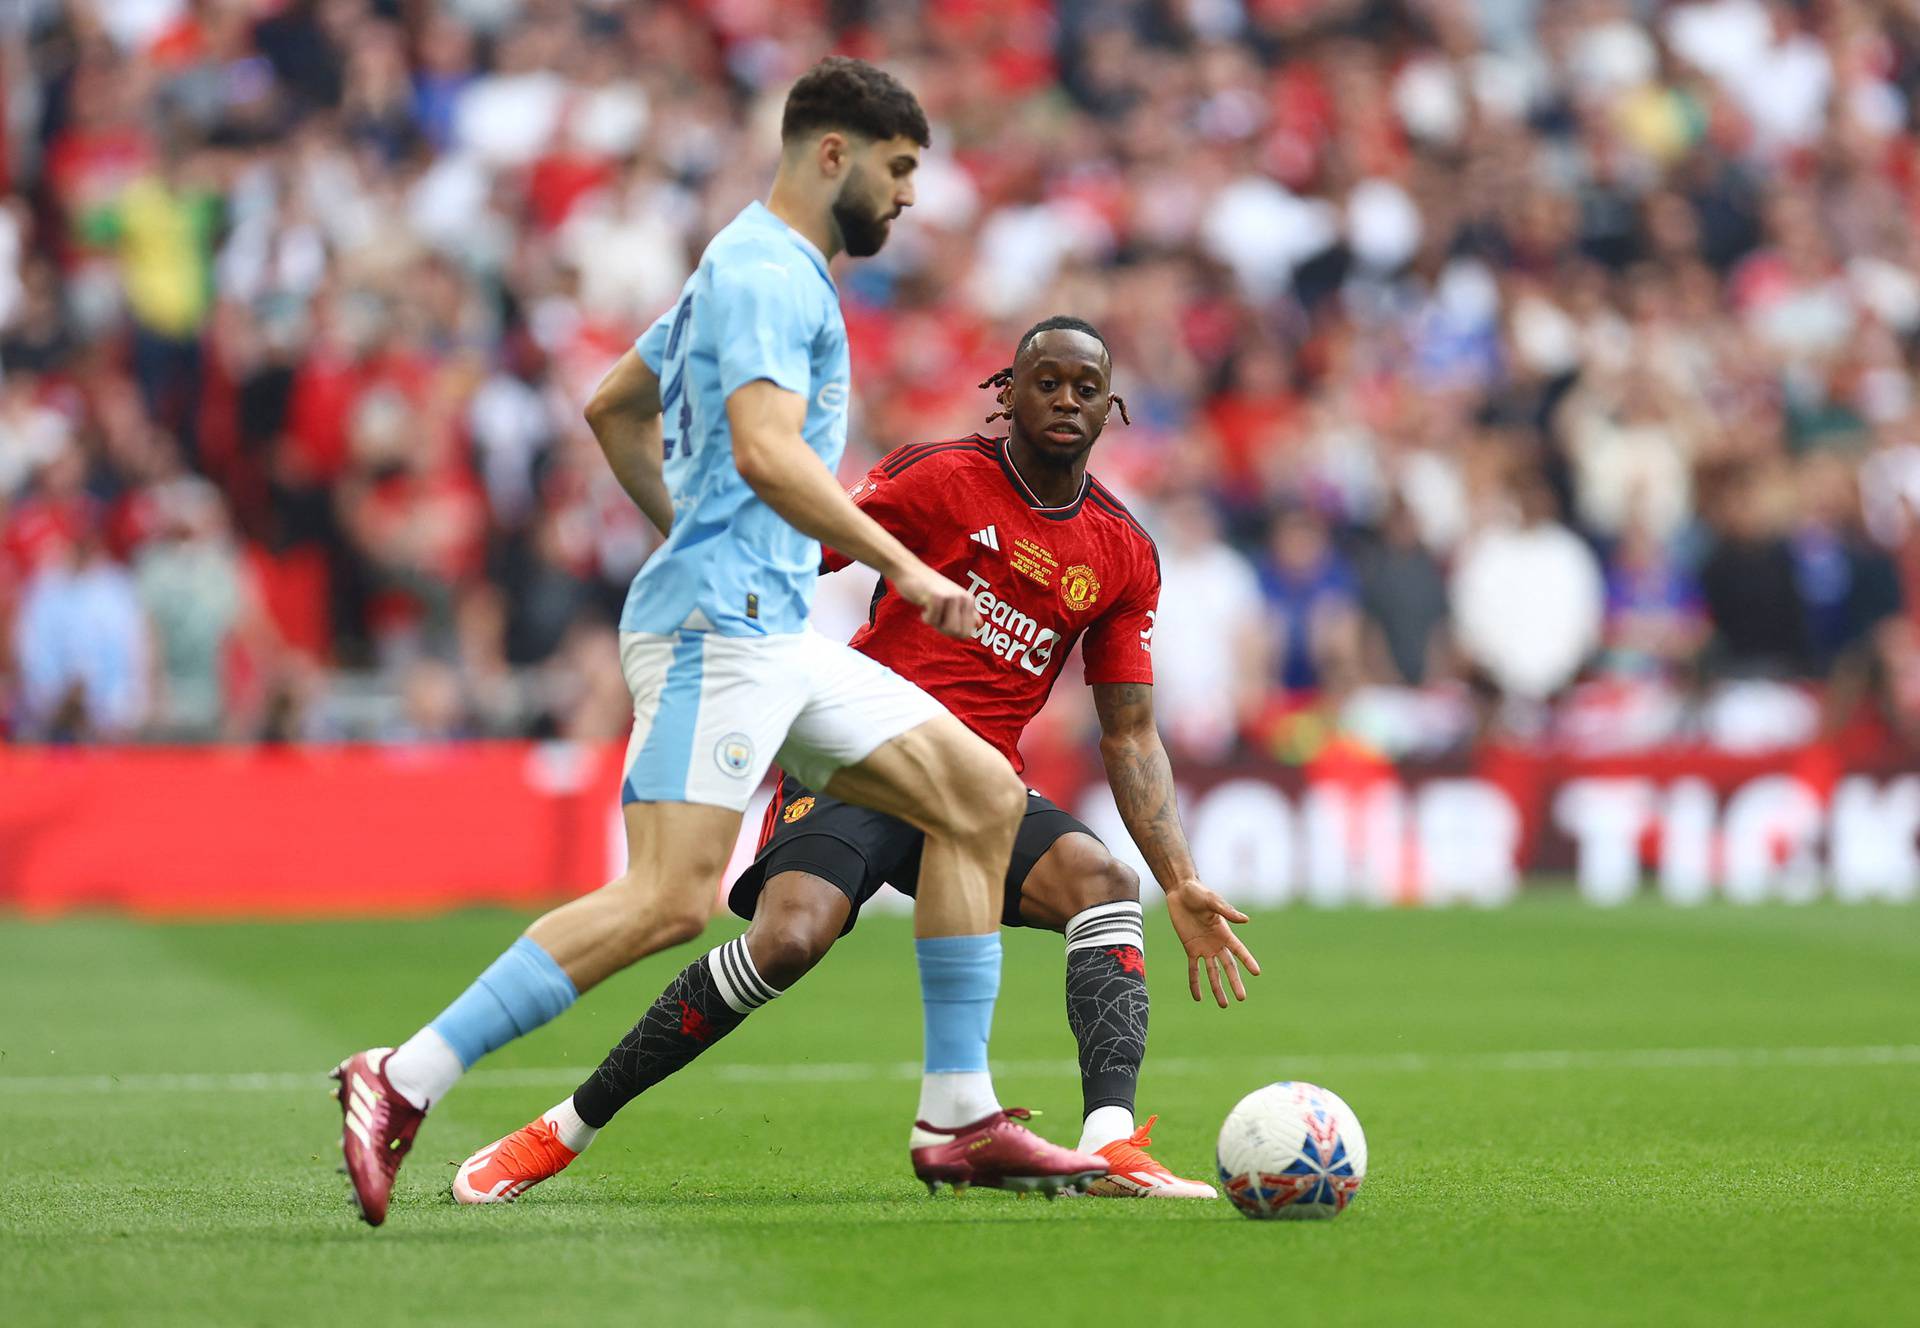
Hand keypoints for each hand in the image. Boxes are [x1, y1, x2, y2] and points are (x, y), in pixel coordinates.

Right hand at [893, 563, 980, 640]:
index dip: (951, 632)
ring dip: (935, 623)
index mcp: (969, 600)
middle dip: (943, 629)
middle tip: (935, 614)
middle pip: (958, 633)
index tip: (943, 618)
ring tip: (931, 609)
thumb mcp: (952, 600)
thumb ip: (967, 612)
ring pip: (949, 629)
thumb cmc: (930, 589)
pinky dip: (925, 617)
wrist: (910, 571)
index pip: (966, 633)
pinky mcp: (937, 597)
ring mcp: (952, 597)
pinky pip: (933, 621)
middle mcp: (964, 598)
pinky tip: (924, 603)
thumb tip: (980, 625)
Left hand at [1165, 879, 1259, 1007]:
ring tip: (1224, 1005)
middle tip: (1242, 998)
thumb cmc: (1199, 892)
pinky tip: (1198, 997)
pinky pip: (1193, 969)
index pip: (1239, 950)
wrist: (1180, 891)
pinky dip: (1195, 983)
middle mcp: (1216, 943)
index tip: (1257, 973)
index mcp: (1225, 932)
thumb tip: (1245, 920)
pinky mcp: (1190, 948)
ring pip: (1212, 973)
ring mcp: (1203, 948)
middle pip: (1228, 967)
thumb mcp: (1212, 901)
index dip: (1248, 961)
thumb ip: (1227, 911)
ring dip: (1217, 988)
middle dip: (1234, 982)